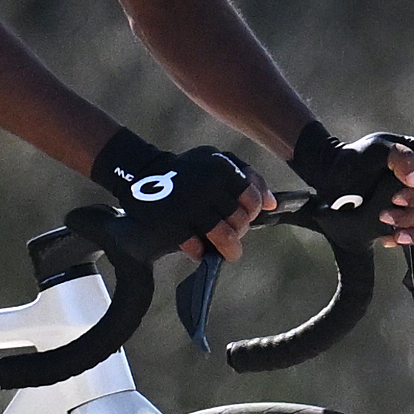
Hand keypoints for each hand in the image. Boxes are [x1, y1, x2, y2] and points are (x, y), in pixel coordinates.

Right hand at [100, 140, 261, 264]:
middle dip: (239, 230)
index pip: (252, 201)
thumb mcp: (218, 161)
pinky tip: (199, 249)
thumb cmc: (190, 170)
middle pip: (240, 221)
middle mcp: (207, 185)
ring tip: (228, 252)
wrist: (143, 174)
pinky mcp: (172, 225)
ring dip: (229, 249)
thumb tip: (271, 204)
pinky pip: (197, 248)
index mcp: (221, 168)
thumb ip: (249, 176)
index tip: (244, 217)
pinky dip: (201, 252)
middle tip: (232, 232)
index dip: (251, 213)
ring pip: (225, 237)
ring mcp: (189, 206)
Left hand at [300, 129, 413, 247]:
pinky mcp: (409, 215)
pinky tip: (388, 240)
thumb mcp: (374, 150)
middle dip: (410, 215)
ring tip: (392, 236)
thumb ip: (398, 156)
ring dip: (412, 231)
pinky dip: (407, 238)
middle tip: (384, 217)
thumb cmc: (354, 159)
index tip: (395, 199)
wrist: (334, 176)